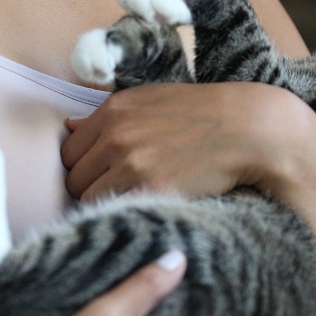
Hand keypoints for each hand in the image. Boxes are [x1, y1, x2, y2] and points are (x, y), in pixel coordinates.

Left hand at [61, 81, 313, 200]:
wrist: (250, 128)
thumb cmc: (203, 114)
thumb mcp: (151, 100)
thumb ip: (107, 115)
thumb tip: (66, 127)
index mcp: (113, 110)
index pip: (69, 151)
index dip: (84, 166)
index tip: (103, 174)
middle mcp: (116, 134)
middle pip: (74, 178)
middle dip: (90, 188)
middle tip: (118, 193)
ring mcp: (131, 163)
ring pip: (88, 199)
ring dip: (105, 205)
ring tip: (131, 202)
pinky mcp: (151, 189)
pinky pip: (114, 212)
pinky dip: (122, 215)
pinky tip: (142, 210)